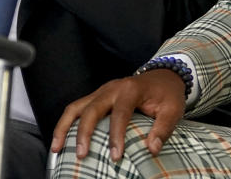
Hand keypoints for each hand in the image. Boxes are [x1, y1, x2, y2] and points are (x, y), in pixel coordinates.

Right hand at [51, 69, 186, 161]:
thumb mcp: (173, 109)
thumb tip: (152, 148)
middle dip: (84, 133)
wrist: (164, 76)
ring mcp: (102, 91)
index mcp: (131, 89)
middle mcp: (113, 88)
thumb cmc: (167, 94)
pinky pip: (77, 108)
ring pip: (76, 106)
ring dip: (64, 127)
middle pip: (91, 108)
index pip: (120, 113)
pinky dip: (66, 123)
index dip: (116, 135)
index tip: (115, 156)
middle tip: (82, 155)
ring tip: (57, 148)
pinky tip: (61, 140)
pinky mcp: (96, 96)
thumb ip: (164, 128)